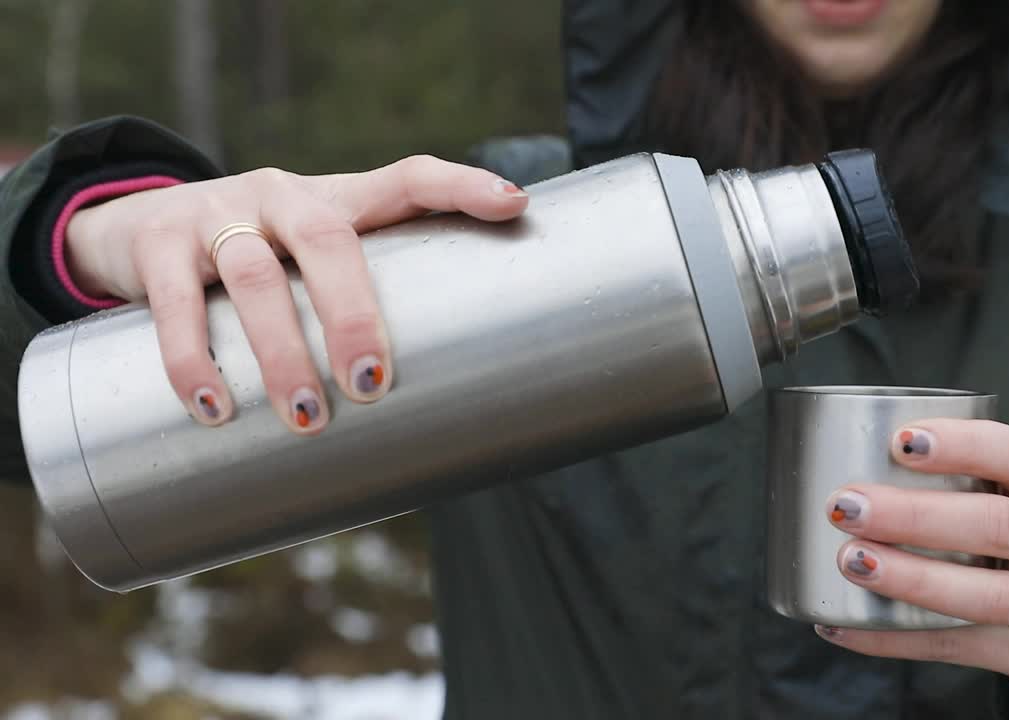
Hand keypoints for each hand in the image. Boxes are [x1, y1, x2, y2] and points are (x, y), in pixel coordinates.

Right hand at [64, 157, 529, 432]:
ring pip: (255, 278)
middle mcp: (280, 197)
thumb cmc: (253, 263)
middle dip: (354, 314)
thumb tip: (440, 400)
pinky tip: (214, 406)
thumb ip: (361, 299)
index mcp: (334, 200)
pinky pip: (176, 303)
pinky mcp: (155, 242)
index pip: (406, 178)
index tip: (514, 206)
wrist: (130, 230)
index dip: (460, 187)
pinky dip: (193, 360)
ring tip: (305, 418)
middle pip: (329, 239)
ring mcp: (217, 214)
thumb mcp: (307, 263)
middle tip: (372, 386)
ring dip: (283, 352)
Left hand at [816, 419, 1008, 715]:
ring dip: (909, 578)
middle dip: (915, 515)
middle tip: (849, 504)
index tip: (900, 440)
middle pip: (995, 526)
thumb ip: (976, 475)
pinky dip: (892, 638)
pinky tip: (842, 626)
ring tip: (850, 559)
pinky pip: (955, 647)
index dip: (962, 445)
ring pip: (982, 595)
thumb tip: (857, 452)